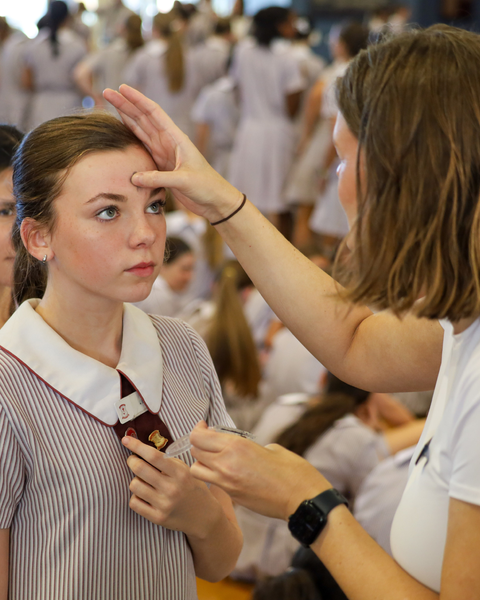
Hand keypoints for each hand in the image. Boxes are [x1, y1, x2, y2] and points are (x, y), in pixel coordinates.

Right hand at [103, 85, 242, 223]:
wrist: (214, 201)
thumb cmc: (206, 187)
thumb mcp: (184, 181)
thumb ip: (159, 179)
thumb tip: (134, 178)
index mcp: (176, 138)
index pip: (154, 113)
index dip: (137, 100)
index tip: (122, 88)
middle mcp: (168, 142)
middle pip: (143, 117)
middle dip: (125, 104)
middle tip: (107, 92)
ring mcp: (164, 153)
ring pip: (141, 129)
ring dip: (126, 116)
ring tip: (110, 103)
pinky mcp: (161, 165)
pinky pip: (142, 147)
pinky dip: (131, 137)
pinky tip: (121, 129)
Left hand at [121, 435, 216, 536]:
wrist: (204, 516)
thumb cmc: (192, 488)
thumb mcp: (186, 470)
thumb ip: (167, 461)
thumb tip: (143, 450)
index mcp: (180, 473)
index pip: (153, 456)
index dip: (137, 446)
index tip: (126, 440)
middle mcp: (172, 488)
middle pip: (140, 469)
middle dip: (132, 461)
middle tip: (133, 460)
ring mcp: (164, 505)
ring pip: (134, 485)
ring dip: (135, 480)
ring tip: (143, 481)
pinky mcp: (158, 518)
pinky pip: (134, 503)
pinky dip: (136, 496)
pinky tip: (145, 495)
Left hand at [189, 421, 330, 519]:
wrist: (302, 499)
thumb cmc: (293, 471)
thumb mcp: (271, 448)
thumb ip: (249, 446)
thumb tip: (239, 448)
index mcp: (237, 445)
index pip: (200, 436)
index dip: (198, 430)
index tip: (204, 427)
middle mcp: (226, 463)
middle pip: (195, 451)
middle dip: (199, 444)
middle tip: (208, 440)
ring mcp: (227, 482)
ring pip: (196, 470)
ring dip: (201, 462)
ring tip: (213, 458)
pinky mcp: (232, 496)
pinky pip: (211, 483)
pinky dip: (212, 476)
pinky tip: (225, 472)